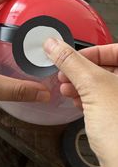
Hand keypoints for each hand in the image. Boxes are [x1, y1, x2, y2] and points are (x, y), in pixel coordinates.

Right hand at [44, 39, 117, 166]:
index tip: (73, 55)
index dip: (93, 51)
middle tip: (66, 71)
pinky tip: (73, 100)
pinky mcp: (116, 121)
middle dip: (81, 69)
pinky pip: (100, 101)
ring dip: (80, 84)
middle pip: (107, 68)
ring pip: (101, 85)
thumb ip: (71, 62)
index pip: (116, 50)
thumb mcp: (93, 86)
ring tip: (65, 85)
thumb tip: (54, 45)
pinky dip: (85, 98)